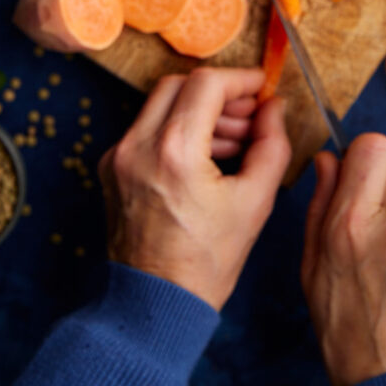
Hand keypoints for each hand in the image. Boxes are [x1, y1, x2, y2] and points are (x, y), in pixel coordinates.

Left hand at [99, 67, 291, 309]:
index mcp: (174, 152)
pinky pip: (146, 128)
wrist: (156, 305)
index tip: (261, 88)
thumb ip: (271, 145)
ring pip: (161, 103)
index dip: (240, 80)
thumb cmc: (206, 262)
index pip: (207, 84)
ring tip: (233, 141)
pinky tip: (206, 157)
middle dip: (219, 93)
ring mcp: (118, 156)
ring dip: (199, 110)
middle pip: (180, 84)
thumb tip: (274, 108)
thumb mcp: (255, 202)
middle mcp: (138, 146)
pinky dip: (177, 129)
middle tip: (248, 115)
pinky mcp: (111, 168)